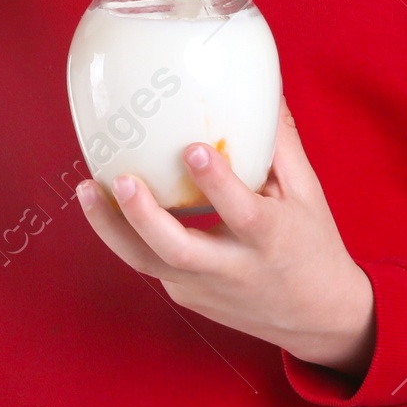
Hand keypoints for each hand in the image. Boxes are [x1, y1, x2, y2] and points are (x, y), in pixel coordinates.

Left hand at [75, 94, 376, 378]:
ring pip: (150, 264)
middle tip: (121, 180)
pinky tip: (103, 201)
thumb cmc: (312, 244)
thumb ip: (281, 143)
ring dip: (113, 229)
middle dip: (145, 217)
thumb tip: (265, 88)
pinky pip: (151, 263)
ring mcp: (205, 288)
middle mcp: (234, 270)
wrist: (319, 319)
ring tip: (87, 190)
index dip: (217, 185)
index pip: (241, 214)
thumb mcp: (307, 193)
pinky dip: (126, 234)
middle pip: (180, 253)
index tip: (192, 149)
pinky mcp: (187, 296)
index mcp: (270, 240)